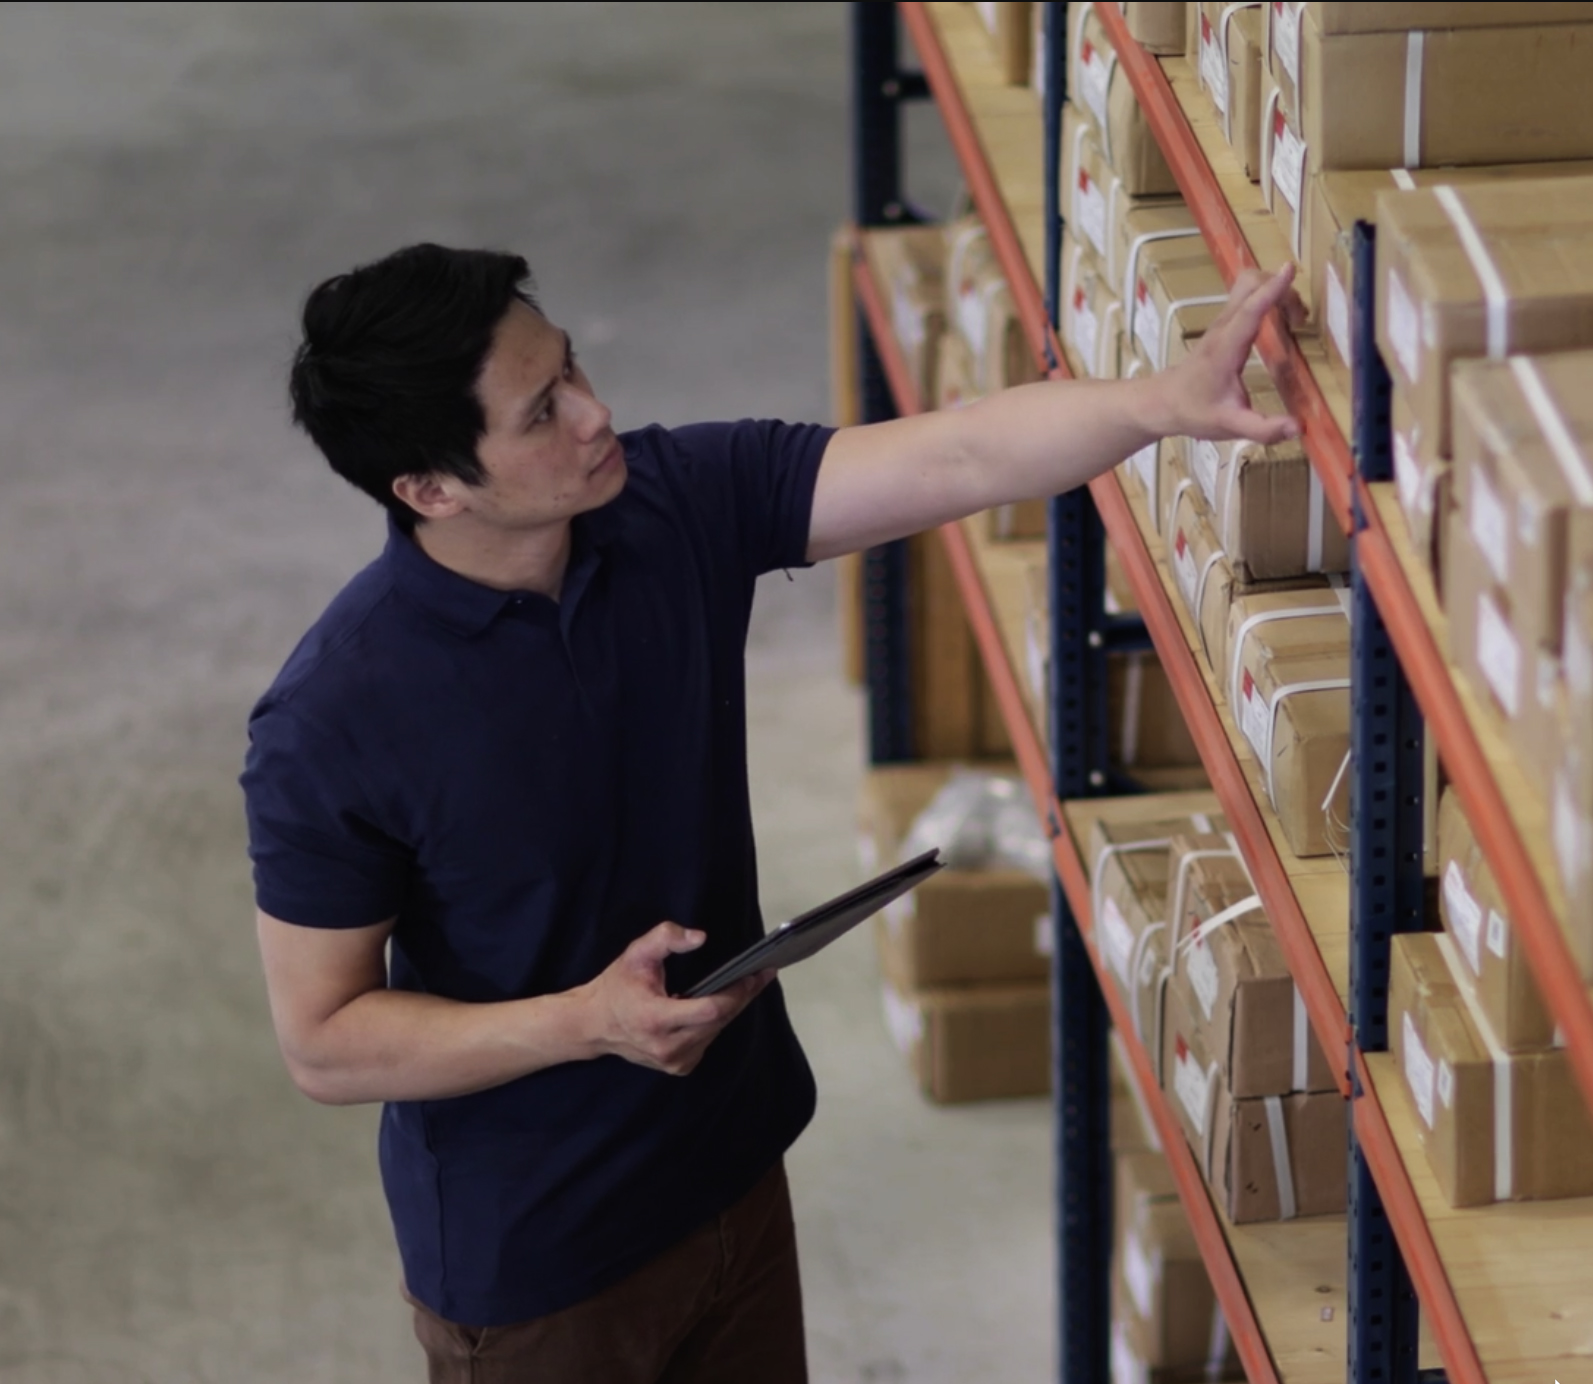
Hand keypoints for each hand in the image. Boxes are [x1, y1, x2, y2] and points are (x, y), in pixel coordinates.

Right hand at [574, 922, 773, 1075]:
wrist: (594, 1024)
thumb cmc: (616, 987)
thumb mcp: (635, 954)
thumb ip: (666, 938)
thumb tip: (700, 937)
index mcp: (656, 1019)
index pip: (709, 1010)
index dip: (737, 992)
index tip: (756, 974)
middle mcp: (667, 1047)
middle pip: (720, 1021)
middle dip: (743, 996)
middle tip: (763, 973)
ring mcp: (674, 1061)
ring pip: (717, 1031)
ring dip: (732, 1008)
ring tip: (749, 984)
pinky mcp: (679, 1067)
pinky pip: (708, 1040)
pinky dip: (717, 1021)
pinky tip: (723, 1003)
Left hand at [1158, 264, 1303, 444]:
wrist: (1163, 403)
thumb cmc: (1194, 412)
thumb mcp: (1230, 425)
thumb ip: (1263, 428)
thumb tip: (1298, 428)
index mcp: (1226, 348)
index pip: (1250, 310)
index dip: (1271, 290)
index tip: (1290, 269)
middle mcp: (1223, 328)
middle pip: (1249, 284)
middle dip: (1279, 288)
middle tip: (1299, 317)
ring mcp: (1222, 323)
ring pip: (1247, 287)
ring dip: (1274, 290)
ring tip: (1295, 319)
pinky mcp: (1224, 325)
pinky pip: (1247, 297)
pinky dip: (1267, 296)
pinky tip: (1281, 320)